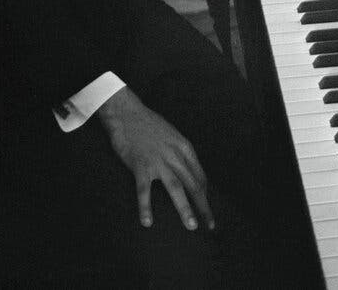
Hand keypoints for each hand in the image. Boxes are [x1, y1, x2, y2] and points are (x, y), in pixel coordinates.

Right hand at [98, 86, 214, 231]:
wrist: (127, 113)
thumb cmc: (148, 124)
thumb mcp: (171, 134)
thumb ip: (179, 151)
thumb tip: (187, 169)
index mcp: (184, 147)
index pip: (199, 174)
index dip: (205, 193)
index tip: (206, 207)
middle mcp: (174, 155)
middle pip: (193, 184)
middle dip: (203, 205)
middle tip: (210, 224)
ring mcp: (158, 161)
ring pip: (176, 188)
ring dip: (185, 208)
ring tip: (191, 225)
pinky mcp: (141, 166)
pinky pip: (144, 191)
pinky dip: (146, 207)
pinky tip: (147, 221)